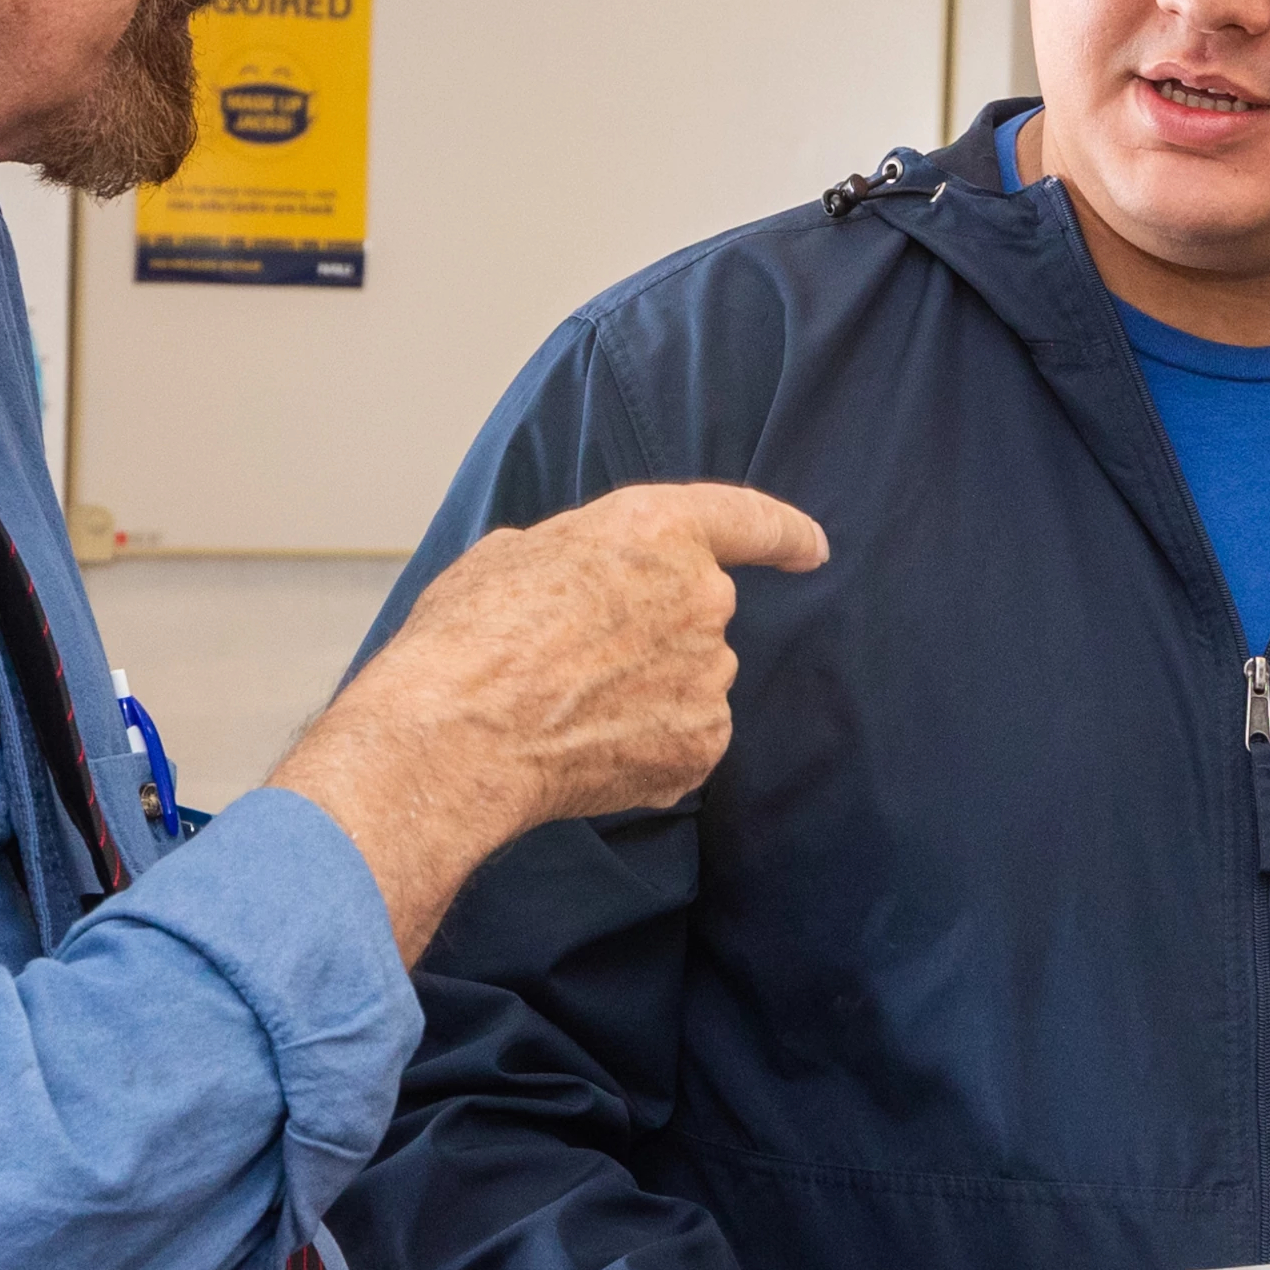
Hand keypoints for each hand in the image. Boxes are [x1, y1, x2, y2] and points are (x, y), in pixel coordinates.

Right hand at [264, 482, 828, 956]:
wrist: (457, 733)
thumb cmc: (468, 638)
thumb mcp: (514, 555)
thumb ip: (580, 556)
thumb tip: (584, 580)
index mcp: (658, 530)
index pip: (748, 520)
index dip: (784, 533)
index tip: (812, 548)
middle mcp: (702, 598)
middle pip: (698, 613)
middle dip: (652, 635)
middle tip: (574, 660)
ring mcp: (709, 676)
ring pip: (690, 681)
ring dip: (646, 694)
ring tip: (567, 707)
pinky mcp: (703, 744)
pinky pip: (685, 740)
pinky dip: (647, 749)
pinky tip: (587, 749)